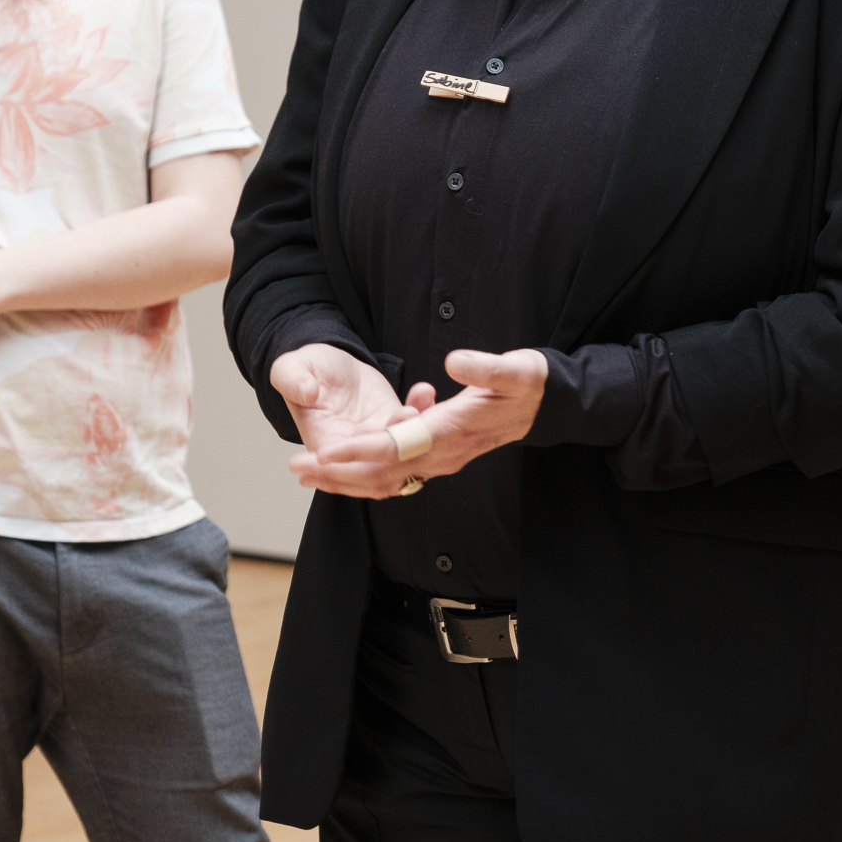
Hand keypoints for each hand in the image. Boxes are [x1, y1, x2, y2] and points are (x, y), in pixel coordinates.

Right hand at [270, 343, 417, 477]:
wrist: (328, 364)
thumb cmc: (307, 370)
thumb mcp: (291, 369)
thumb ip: (294, 381)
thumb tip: (306, 392)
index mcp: (323, 440)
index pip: (339, 462)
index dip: (355, 455)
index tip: (371, 432)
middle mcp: (352, 446)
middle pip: (377, 462)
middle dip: (395, 444)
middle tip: (404, 414)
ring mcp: (376, 436)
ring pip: (400, 448)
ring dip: (413, 432)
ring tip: (413, 407)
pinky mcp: (394, 422)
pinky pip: (414, 426)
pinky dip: (424, 412)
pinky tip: (425, 393)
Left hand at [281, 346, 547, 499]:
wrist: (543, 405)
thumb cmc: (526, 384)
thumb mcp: (515, 370)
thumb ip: (486, 367)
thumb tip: (454, 361)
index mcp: (452, 431)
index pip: (397, 446)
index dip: (359, 450)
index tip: (326, 451)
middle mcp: (442, 454)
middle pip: (382, 473)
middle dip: (338, 473)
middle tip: (297, 467)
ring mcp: (439, 459)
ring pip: (385, 479)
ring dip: (344, 479)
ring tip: (306, 473)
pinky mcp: (437, 456)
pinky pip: (394, 473)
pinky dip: (363, 473)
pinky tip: (338, 466)